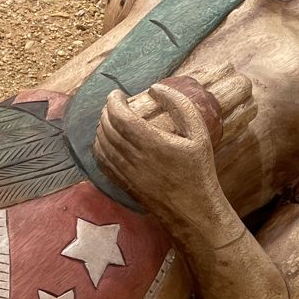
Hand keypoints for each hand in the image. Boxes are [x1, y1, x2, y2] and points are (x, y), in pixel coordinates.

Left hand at [94, 65, 253, 211]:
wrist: (193, 210)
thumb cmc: (198, 170)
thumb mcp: (199, 133)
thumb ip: (179, 105)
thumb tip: (155, 88)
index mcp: (153, 143)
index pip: (120, 117)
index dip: (113, 101)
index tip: (117, 94)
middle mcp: (135, 159)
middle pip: (108, 128)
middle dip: (106, 111)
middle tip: (114, 104)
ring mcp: (125, 173)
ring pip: (101, 144)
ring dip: (102, 127)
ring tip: (111, 119)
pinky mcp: (122, 184)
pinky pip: (101, 162)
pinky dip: (99, 147)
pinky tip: (106, 140)